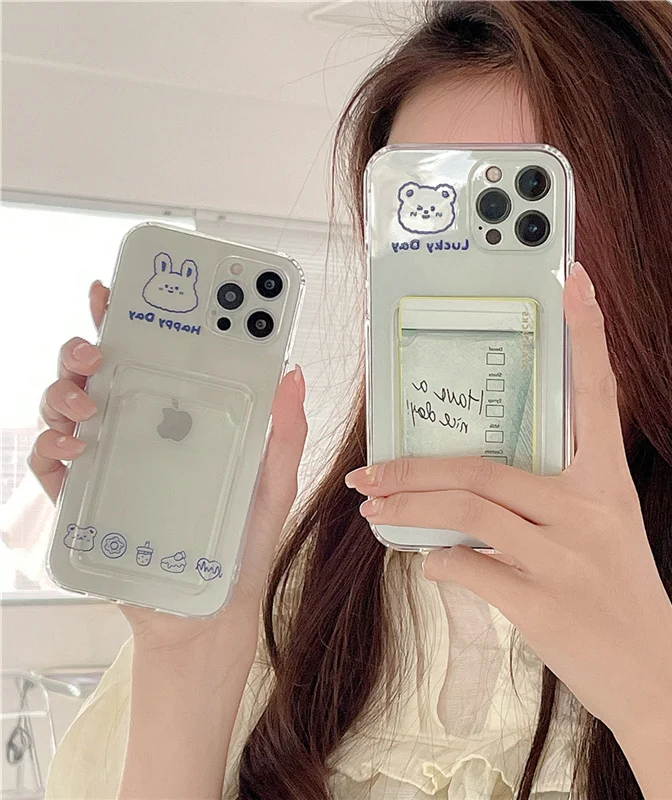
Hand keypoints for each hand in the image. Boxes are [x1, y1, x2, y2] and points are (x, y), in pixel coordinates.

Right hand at [31, 281, 307, 668]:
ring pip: (65, 410)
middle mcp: (142, 433)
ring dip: (62, 394)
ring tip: (87, 404)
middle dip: (85, 349)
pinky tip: (70, 449)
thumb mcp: (272, 483)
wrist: (208, 613)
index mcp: (184, 419)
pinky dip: (50, 451)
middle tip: (98, 351)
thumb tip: (293, 373)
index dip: (130, 321)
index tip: (118, 292)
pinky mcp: (87, 503)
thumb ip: (284, 432)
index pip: (153, 358)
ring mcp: (111, 465)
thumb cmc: (241, 543)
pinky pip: (52, 468)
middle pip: (98, 375)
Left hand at [345, 262, 671, 734]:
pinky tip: (425, 563)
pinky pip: (469, 568)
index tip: (576, 281)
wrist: (655, 680)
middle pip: (484, 468)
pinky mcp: (544, 603)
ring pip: (467, 513)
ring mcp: (566, 556)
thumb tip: (472, 485)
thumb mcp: (603, 532)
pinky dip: (437, 564)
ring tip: (371, 510)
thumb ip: (550, 498)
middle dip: (413, 468)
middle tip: (368, 472)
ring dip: (407, 508)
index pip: (598, 394)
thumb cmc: (623, 598)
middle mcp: (590, 509)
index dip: (588, 335)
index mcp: (607, 481)